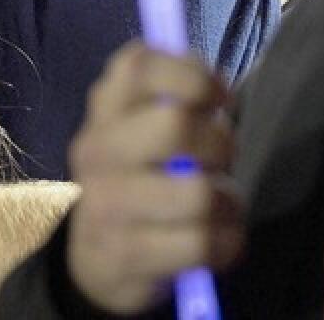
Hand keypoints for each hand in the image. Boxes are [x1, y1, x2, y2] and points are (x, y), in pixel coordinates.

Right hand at [67, 42, 242, 314]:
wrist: (95, 257)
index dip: (195, 75)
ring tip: (221, 204)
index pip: (140, 65)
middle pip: (175, 124)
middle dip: (219, 142)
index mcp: (104, 107)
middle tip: (222, 158)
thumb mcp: (143, 126)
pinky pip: (201, 243)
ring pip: (196, 193)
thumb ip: (175, 98)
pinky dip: (227, 242)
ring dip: (228, 201)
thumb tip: (220, 94)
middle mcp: (97, 148)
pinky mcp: (125, 255)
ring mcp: (105, 204)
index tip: (220, 98)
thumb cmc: (139, 176)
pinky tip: (219, 239)